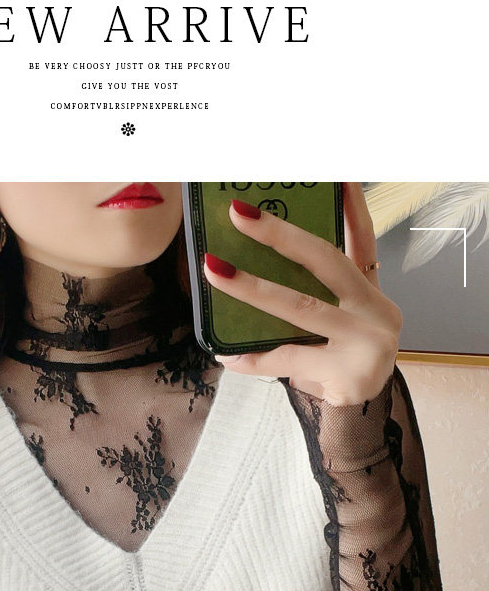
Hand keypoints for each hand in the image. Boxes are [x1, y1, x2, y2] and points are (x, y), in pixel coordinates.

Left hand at [203, 182, 402, 405]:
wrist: (361, 417)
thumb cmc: (340, 362)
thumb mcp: (334, 324)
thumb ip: (311, 295)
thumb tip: (247, 267)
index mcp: (370, 292)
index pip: (362, 239)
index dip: (351, 206)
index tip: (337, 173)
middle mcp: (375, 311)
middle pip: (326, 262)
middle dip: (280, 236)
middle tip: (241, 215)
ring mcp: (364, 342)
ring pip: (301, 307)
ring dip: (253, 288)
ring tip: (215, 270)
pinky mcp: (346, 373)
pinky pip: (288, 358)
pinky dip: (254, 359)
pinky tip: (227, 354)